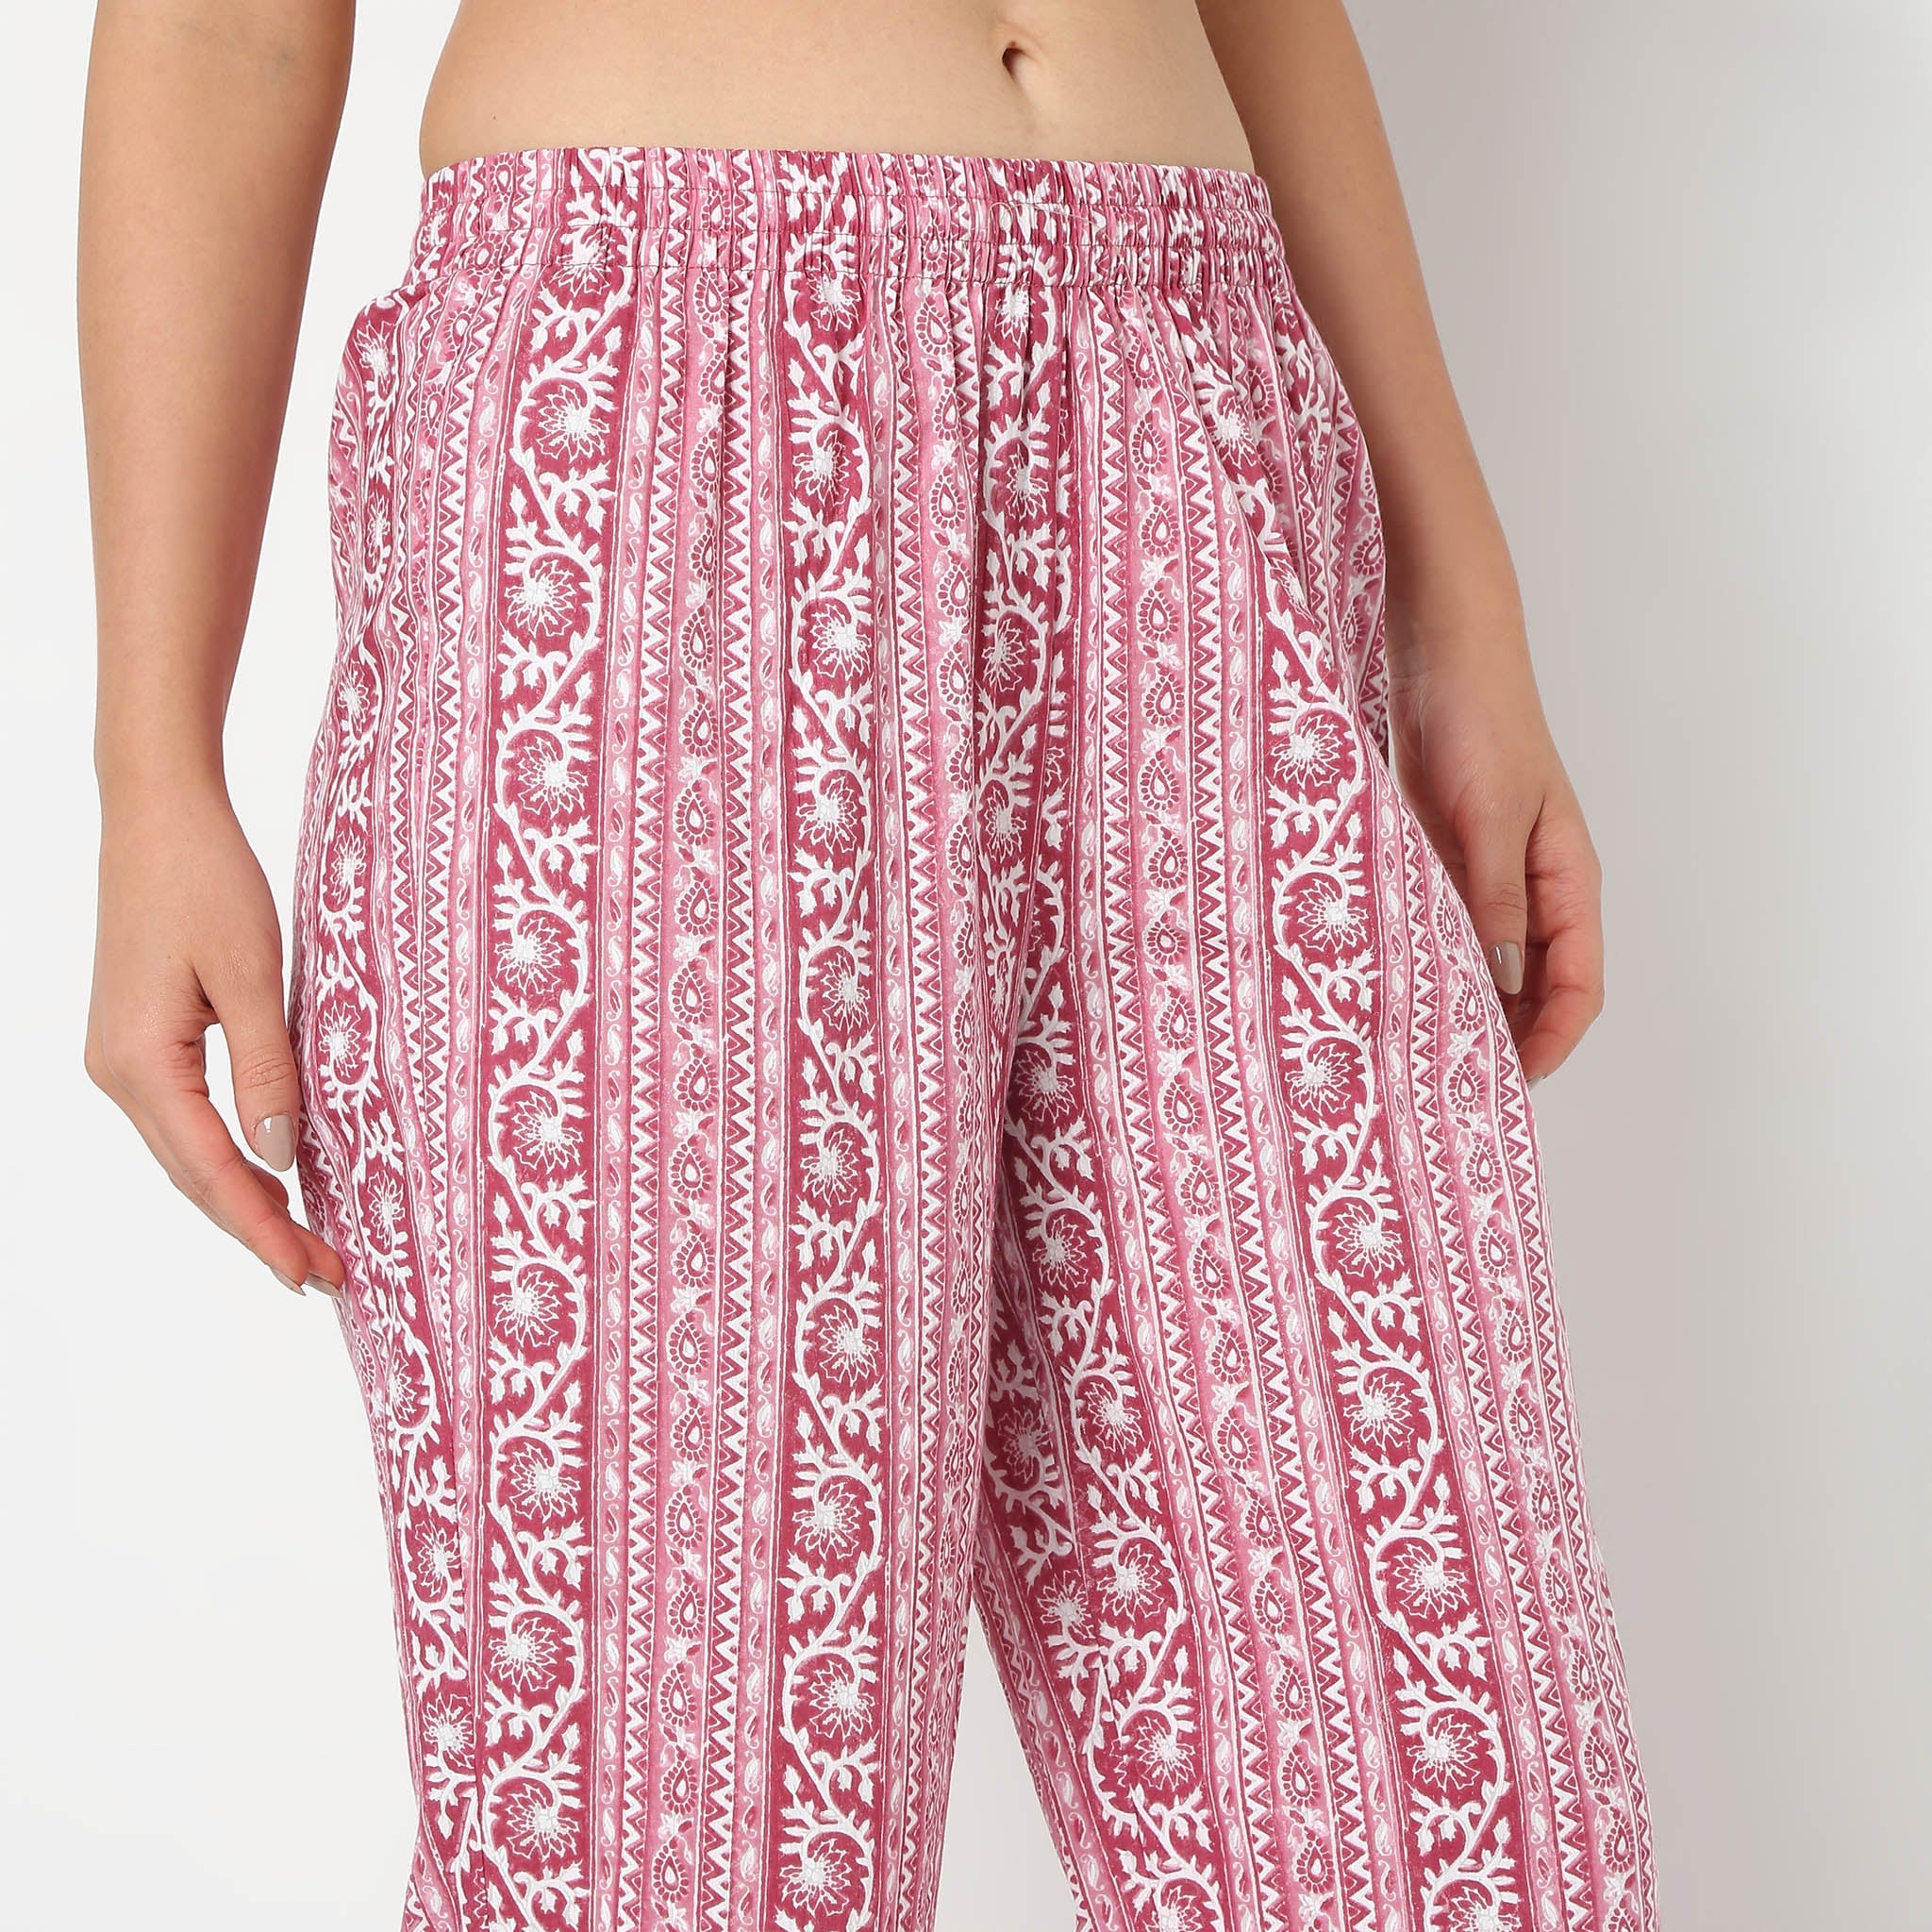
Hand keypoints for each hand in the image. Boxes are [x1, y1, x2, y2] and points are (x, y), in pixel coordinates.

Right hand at [85, 783, 343, 1294]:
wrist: (158, 816)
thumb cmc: (207, 880)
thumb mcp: (253, 974)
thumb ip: (269, 1067)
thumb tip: (281, 1154)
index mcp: (141, 1064)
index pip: (212, 1172)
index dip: (264, 1228)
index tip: (313, 1271)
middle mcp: (119, 1073)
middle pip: (196, 1178)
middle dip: (260, 1230)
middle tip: (327, 1274)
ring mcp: (123, 1060)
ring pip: (190, 1155)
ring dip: (246, 1201)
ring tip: (307, 1244)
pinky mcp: (140, 1042)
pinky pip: (188, 1121)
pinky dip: (229, 1159)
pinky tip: (271, 1178)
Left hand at [1386, 598, 1604, 1083]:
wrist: (1442, 654)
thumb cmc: (1483, 721)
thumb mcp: (1490, 816)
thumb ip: (1496, 899)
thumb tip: (1506, 981)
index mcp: (1568, 879)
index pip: (1578, 985)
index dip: (1551, 1040)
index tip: (1511, 1083)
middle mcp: (1534, 888)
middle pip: (1535, 988)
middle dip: (1506, 1037)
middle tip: (1454, 1084)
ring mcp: (1489, 877)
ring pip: (1488, 964)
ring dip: (1464, 1004)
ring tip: (1421, 1051)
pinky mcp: (1445, 861)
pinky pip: (1446, 929)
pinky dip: (1431, 962)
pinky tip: (1396, 988)